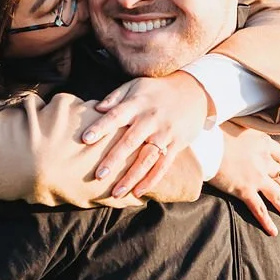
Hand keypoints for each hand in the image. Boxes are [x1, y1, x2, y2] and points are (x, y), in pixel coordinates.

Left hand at [79, 73, 210, 197]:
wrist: (193, 91)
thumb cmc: (157, 91)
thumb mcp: (136, 86)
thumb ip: (115, 97)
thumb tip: (96, 108)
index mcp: (137, 104)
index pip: (116, 115)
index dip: (101, 127)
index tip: (85, 139)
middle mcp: (150, 119)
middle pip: (130, 142)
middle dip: (114, 159)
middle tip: (98, 175)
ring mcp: (165, 133)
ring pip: (146, 158)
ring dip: (131, 177)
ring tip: (116, 192)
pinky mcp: (176, 145)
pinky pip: (163, 166)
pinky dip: (150, 180)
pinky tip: (137, 193)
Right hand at [210, 129, 279, 236]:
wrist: (209, 143)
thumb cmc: (217, 131)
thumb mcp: (237, 125)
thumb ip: (245, 133)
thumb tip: (240, 132)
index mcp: (263, 143)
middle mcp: (264, 161)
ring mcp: (256, 177)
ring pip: (276, 195)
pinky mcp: (245, 190)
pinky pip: (258, 209)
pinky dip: (266, 221)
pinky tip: (273, 232)